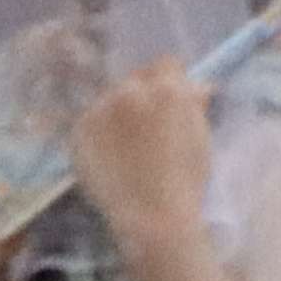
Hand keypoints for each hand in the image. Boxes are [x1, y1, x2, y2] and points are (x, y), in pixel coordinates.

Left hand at [67, 59, 217, 258]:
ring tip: (127, 144)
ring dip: (120, 112)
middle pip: (136, 78)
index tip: (171, 100)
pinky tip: (110, 155)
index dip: (171, 81)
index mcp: (168, 91)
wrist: (152, 216)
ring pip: (111, 98)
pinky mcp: (80, 128)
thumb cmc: (186, 181)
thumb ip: (194, 106)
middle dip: (144, 94)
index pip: (166, 64)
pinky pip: (92, 120)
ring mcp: (101, 108)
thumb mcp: (200, 138)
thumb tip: (197, 86)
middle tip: (148, 124)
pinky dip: (100, 132)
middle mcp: (131, 91)